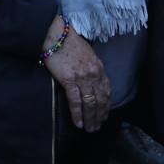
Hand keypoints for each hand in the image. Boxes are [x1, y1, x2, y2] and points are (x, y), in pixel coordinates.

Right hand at [42, 14, 110, 131]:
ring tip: (90, 129)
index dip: (106, 106)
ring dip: (91, 118)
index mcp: (99, 69)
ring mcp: (82, 78)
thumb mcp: (88, 55)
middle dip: (99, 116)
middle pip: (100, 100)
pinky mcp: (69, 80)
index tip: (104, 115)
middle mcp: (94, 75)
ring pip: (90, 103)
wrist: (57, 34)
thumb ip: (92, 69)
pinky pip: (76, 101)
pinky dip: (78, 113)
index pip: (106, 92)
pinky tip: (79, 122)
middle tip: (97, 127)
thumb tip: (91, 82)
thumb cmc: (70, 43)